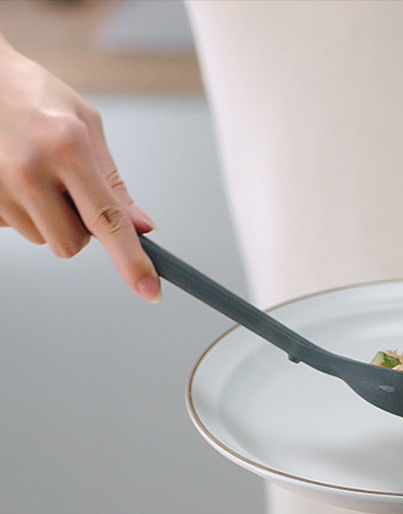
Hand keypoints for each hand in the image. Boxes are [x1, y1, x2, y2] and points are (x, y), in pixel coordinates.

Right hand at [0, 36, 159, 299]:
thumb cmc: (33, 94)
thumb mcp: (84, 124)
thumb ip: (112, 181)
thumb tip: (141, 227)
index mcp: (66, 146)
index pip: (108, 220)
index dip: (131, 260)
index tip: (149, 289)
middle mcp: (29, 169)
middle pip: (71, 244)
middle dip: (77, 228)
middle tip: (65, 188)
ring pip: (42, 239)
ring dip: (46, 218)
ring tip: (32, 172)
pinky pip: (14, 228)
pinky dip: (20, 210)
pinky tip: (10, 174)